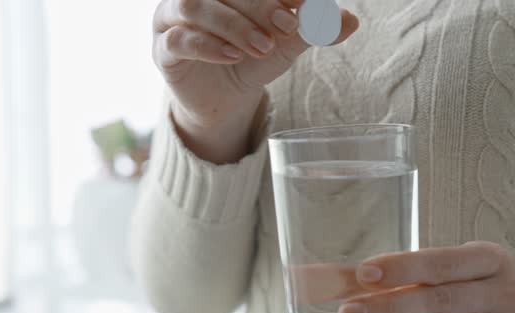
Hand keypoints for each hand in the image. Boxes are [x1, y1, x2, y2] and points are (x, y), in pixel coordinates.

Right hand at [152, 0, 359, 162]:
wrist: (226, 100)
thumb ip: (313, 28)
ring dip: (233, 24)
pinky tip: (234, 57)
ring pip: (195, 7)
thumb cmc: (254, 59)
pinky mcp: (163, 50)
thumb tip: (351, 20)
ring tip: (262, 46)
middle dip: (259, 5)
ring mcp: (172, 18)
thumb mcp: (288, 44)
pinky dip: (208, 47)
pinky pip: (178, 40)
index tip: (305, 1)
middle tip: (288, 26)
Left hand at [339, 241, 514, 312]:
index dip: (401, 268)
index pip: (441, 263)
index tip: (364, 273)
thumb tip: (347, 279)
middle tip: (347, 312)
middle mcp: (500, 295)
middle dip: (385, 306)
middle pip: (435, 300)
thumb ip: (413, 276)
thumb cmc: (476, 300)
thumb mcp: (457, 276)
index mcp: (491, 261)